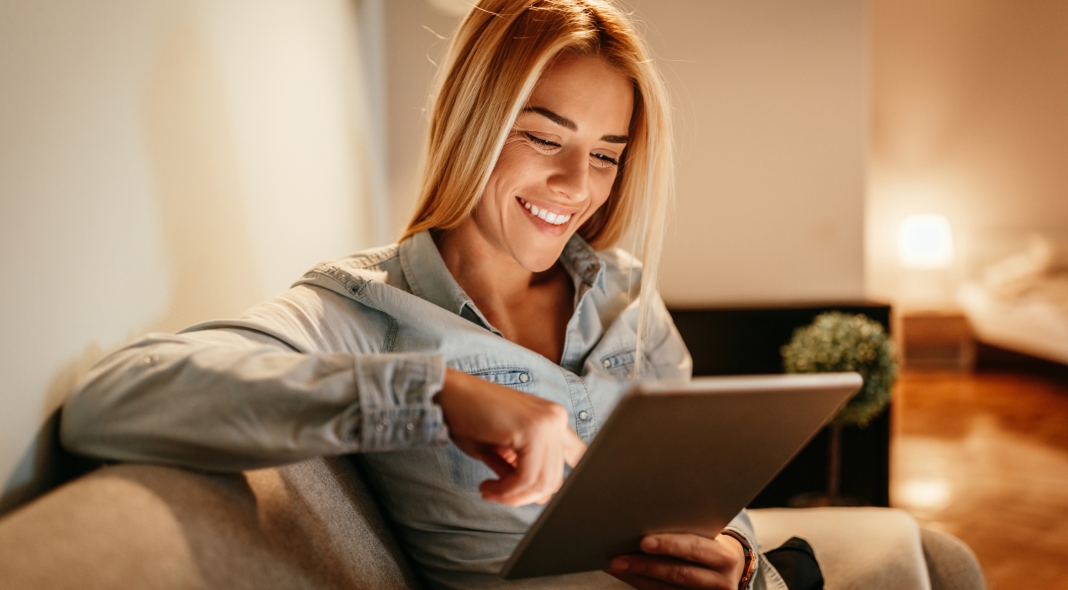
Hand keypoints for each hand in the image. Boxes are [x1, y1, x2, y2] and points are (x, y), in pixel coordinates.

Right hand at [433, 369, 586, 505]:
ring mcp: (548, 421)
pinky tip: (487, 486)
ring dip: (513, 496)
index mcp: (553, 420)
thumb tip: (539, 496)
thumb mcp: (505, 449)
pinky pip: (526, 477)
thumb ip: (526, 469)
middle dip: (524, 497)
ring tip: (489, 490)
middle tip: (495, 495)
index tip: (525, 496)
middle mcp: (556, 418)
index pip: (578, 459)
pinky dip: (505, 490)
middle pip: (555, 480)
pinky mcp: (532, 428)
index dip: (555, 484)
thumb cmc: (469, 417)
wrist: (447, 393)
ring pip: (543, 483)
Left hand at [606, 533, 745, 589]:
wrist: (728, 570)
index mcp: (724, 557)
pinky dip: (639, 584)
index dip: (669, 545)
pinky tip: (625, 574)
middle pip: (677, 573)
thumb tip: (645, 518)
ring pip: (665, 589)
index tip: (643, 541)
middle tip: (617, 558)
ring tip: (615, 565)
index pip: (694, 548)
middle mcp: (719, 581)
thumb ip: (687, 530)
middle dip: (643, 565)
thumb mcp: (708, 535)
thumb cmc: (710, 545)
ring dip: (636, 576)